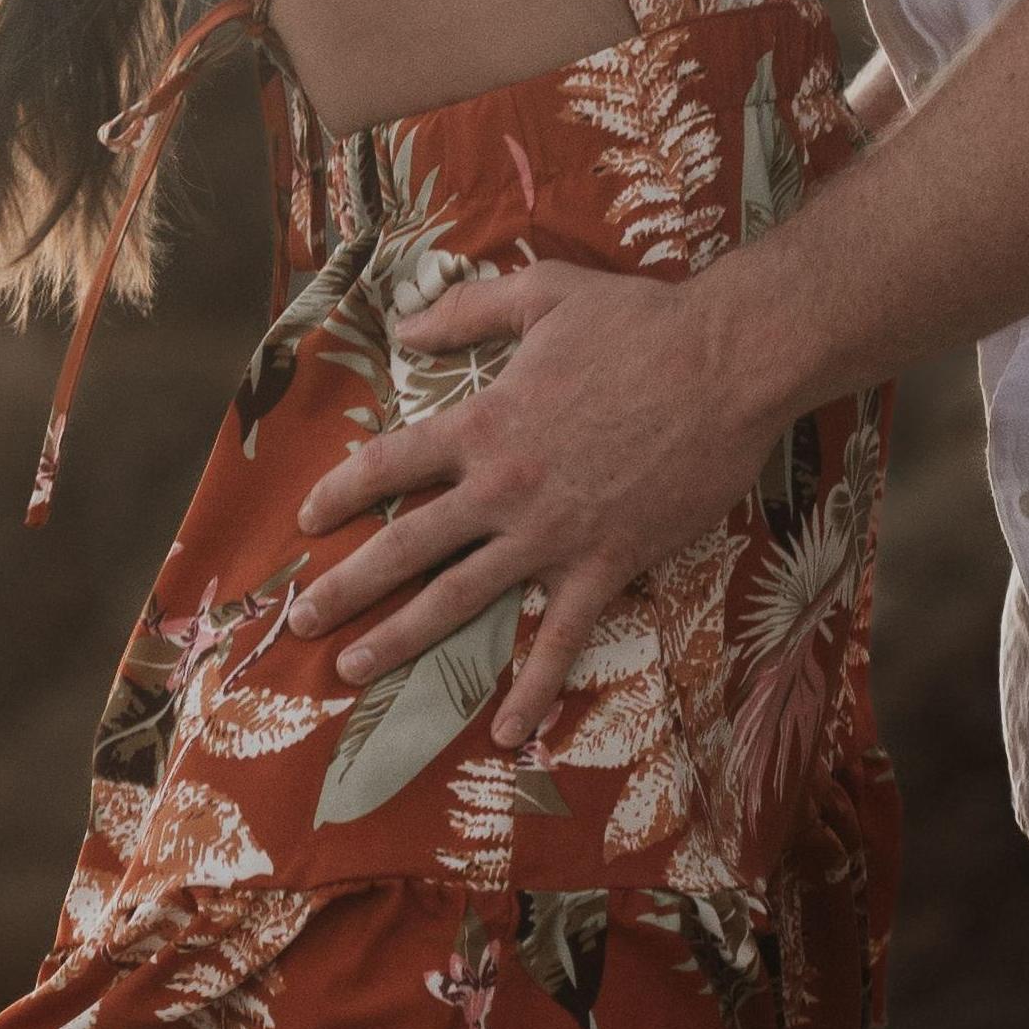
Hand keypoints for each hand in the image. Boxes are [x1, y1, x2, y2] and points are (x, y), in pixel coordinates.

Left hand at [288, 260, 774, 750]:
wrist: (726, 364)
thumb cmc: (640, 322)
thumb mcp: (543, 295)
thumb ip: (467, 310)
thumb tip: (404, 326)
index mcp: (484, 421)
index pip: (388, 464)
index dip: (339, 492)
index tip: (307, 519)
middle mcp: (503, 487)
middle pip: (404, 546)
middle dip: (345, 587)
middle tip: (301, 620)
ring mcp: (552, 535)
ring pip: (460, 600)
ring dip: (401, 640)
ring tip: (353, 672)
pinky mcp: (606, 564)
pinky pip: (561, 640)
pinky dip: (532, 690)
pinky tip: (506, 734)